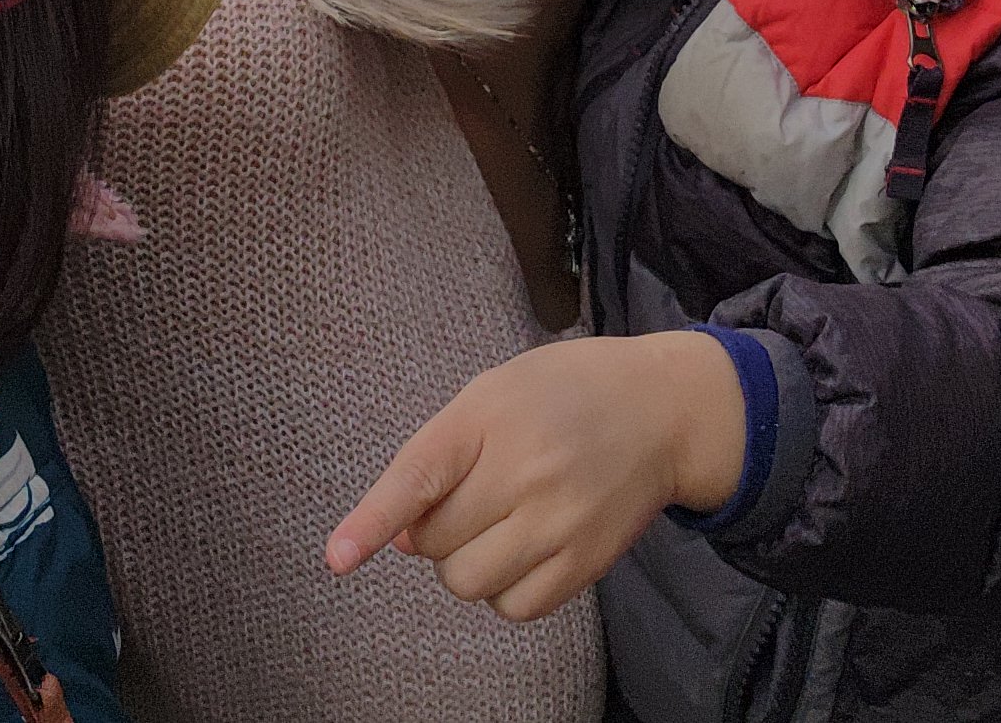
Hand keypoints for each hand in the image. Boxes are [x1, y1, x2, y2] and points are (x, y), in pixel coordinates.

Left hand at [321, 330, 746, 620]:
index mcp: (489, 417)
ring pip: (468, 581)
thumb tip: (399, 541)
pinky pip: (515, 607)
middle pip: (436, 542)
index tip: (338, 557)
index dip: (373, 519)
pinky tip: (522, 551)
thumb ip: (437, 457)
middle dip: (436, 529)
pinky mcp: (588, 561)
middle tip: (474, 495)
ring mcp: (560, 521)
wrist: (662, 410)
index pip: (418, 477)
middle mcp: (526, 471)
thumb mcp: (492, 393)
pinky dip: (504, 590)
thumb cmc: (562, 395)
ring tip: (497, 524)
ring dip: (465, 564)